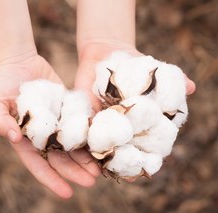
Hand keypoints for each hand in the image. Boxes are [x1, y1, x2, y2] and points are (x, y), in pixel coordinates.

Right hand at [0, 54, 99, 198]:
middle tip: (92, 181)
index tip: (67, 193)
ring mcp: (58, 123)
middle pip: (61, 158)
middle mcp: (44, 135)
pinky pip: (81, 125)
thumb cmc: (2, 84)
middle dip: (75, 171)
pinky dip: (90, 135)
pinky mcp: (68, 111)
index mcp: (26, 140)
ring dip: (86, 158)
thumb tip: (13, 138)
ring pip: (74, 145)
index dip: (52, 179)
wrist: (20, 64)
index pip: (39, 164)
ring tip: (100, 168)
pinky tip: (101, 143)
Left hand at [74, 42, 195, 181]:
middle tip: (128, 173)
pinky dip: (87, 141)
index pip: (149, 143)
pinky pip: (86, 131)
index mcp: (141, 121)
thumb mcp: (152, 72)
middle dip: (128, 161)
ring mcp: (105, 123)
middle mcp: (123, 126)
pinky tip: (87, 151)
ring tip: (107, 168)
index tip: (152, 165)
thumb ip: (170, 82)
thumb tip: (191, 87)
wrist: (106, 53)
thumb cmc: (133, 64)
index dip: (151, 155)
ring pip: (106, 144)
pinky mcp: (87, 116)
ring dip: (107, 156)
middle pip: (127, 149)